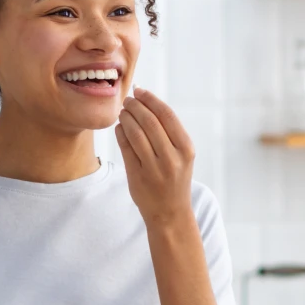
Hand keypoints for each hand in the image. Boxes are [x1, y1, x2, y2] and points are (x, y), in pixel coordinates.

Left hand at [115, 88, 195, 227]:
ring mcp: (154, 169)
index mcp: (186, 149)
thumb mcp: (182, 156)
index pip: (166, 115)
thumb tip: (147, 102)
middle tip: (127, 100)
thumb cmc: (175, 179)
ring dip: (126, 118)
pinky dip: (120, 133)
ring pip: (135, 133)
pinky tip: (119, 128)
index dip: (151, 99)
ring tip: (122, 113)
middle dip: (135, 106)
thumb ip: (169, 132)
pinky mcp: (137, 177)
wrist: (170, 213)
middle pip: (149, 122)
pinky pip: (125, 148)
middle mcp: (171, 158)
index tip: (140, 91)